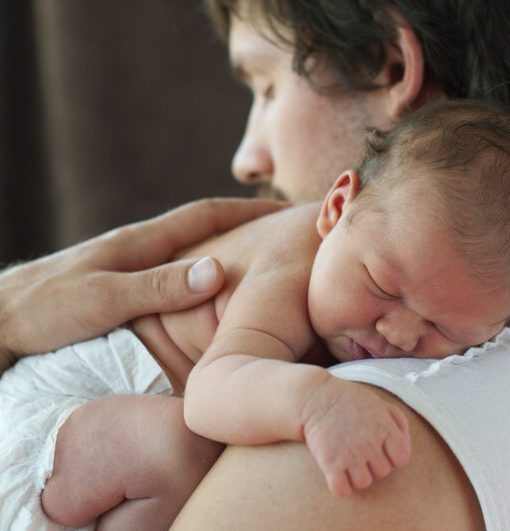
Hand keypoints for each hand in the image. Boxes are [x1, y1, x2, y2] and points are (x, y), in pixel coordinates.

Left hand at [0, 198, 285, 365]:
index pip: (207, 214)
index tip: (286, 212)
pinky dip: (202, 275)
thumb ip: (159, 285)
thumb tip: (219, 270)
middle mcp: (143, 248)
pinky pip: (176, 274)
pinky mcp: (125, 285)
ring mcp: (135, 265)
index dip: (248, 212)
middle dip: (246, 228)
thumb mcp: (103, 297)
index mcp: (144, 242)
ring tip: (259, 266)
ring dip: (226, 252)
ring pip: (192, 252)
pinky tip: (210, 294)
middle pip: (205, 229)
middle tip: (283, 237)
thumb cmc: (44, 308)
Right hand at [302, 378, 411, 496]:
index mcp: (383, 427)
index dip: (392, 456)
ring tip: (347, 458)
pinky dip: (339, 485)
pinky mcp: (330, 463)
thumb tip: (406, 440)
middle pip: (382, 472)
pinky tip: (335, 470)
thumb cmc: (348, 399)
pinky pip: (342, 489)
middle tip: (358, 448)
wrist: (314, 396)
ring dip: (356, 474)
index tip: (381, 448)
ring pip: (364, 483)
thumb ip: (397, 420)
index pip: (402, 458)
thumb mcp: (378, 402)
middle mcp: (369, 443)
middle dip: (372, 463)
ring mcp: (350, 454)